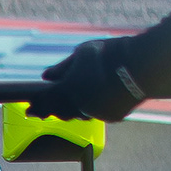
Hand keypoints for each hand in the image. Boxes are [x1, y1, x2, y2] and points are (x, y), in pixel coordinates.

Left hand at [38, 12, 170, 119]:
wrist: (141, 64)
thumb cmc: (108, 54)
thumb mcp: (81, 53)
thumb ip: (62, 68)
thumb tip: (45, 76)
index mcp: (69, 89)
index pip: (46, 101)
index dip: (36, 106)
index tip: (28, 110)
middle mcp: (81, 106)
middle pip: (61, 112)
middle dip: (52, 111)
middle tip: (43, 112)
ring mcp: (98, 113)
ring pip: (80, 115)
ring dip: (72, 110)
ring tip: (65, 106)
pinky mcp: (113, 117)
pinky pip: (97, 114)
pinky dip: (92, 108)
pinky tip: (91, 102)